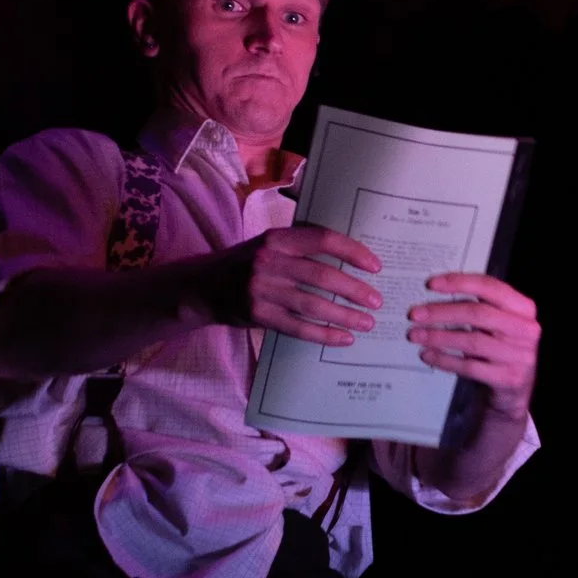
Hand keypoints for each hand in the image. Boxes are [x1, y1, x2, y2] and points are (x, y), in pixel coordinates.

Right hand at [206, 225, 382, 345]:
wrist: (201, 287)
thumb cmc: (247, 262)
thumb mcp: (268, 243)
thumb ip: (301, 245)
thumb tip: (352, 254)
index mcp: (276, 238)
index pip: (322, 240)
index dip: (353, 252)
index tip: (376, 266)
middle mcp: (267, 261)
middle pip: (321, 276)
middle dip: (354, 290)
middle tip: (376, 301)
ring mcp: (260, 290)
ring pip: (312, 305)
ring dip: (344, 316)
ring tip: (367, 323)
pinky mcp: (257, 315)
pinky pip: (297, 327)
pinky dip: (324, 334)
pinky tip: (344, 338)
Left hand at [408, 274, 541, 418]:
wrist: (517, 389)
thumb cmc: (501, 347)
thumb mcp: (499, 323)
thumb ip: (479, 307)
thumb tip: (436, 293)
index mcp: (524, 308)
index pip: (491, 288)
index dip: (460, 283)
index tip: (431, 284)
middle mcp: (526, 329)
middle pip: (478, 314)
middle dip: (442, 312)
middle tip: (415, 314)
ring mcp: (519, 355)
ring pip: (472, 341)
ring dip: (439, 337)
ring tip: (415, 335)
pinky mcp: (508, 378)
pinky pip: (469, 367)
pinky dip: (445, 360)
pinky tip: (428, 355)